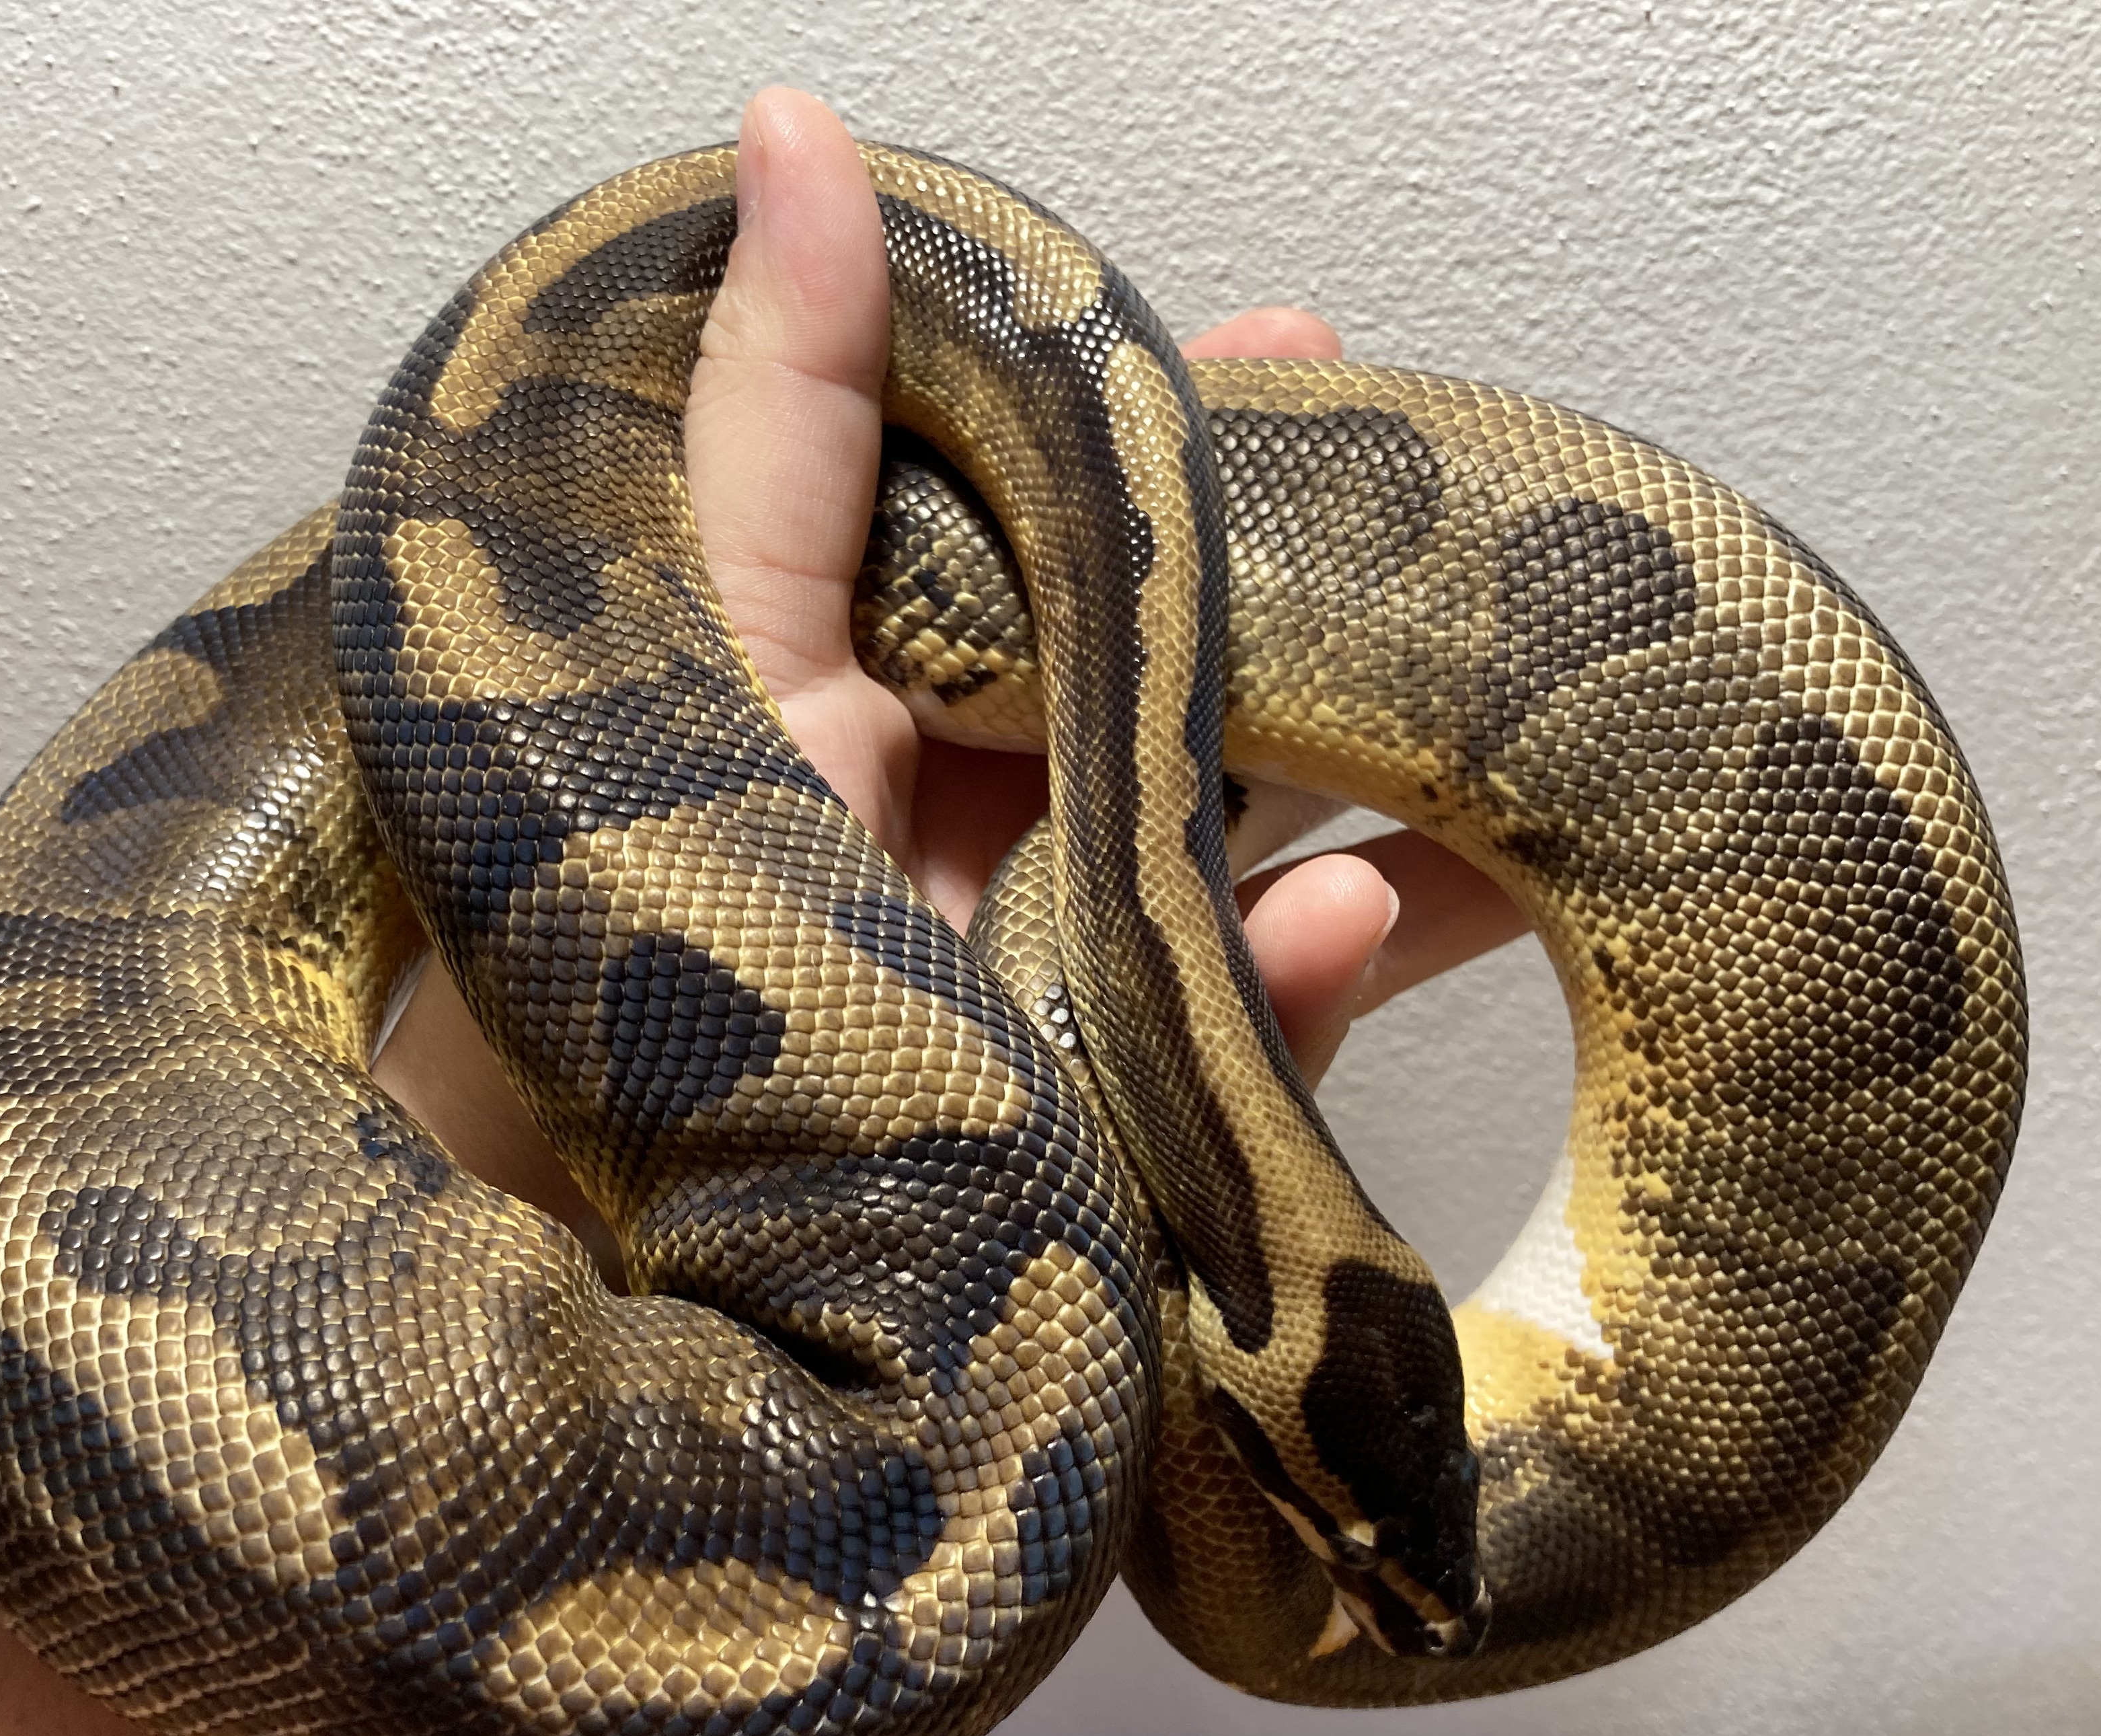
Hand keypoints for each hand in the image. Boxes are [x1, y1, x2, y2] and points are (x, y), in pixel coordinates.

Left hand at [374, 88, 1526, 1255]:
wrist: (587, 1238)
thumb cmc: (625, 926)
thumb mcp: (712, 631)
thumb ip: (782, 415)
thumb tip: (792, 132)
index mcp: (889, 689)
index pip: (1066, 536)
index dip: (1186, 442)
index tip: (1299, 345)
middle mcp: (982, 822)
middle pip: (1193, 690)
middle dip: (1326, 603)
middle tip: (1462, 516)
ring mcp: (1057, 971)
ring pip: (1260, 858)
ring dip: (1386, 793)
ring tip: (1513, 717)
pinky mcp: (1111, 1123)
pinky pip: (1247, 1041)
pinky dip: (1311, 985)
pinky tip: (1356, 918)